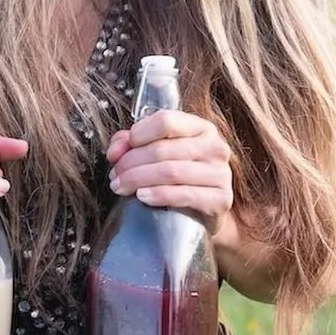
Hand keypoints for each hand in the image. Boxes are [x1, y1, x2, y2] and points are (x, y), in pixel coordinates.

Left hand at [106, 110, 232, 236]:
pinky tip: (142, 196)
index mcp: (200, 127)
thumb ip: (132, 143)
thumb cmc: (178, 178)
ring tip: (120, 187)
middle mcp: (215, 146)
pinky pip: (183, 194)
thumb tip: (115, 150)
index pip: (166, 120)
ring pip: (170, 171)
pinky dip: (158, 195)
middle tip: (114, 175)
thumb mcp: (157, 153)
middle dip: (130, 163)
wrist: (204, 213)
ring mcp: (221, 173)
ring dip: (138, 179)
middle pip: (162, 149)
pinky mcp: (220, 200)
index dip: (138, 134)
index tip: (120, 151)